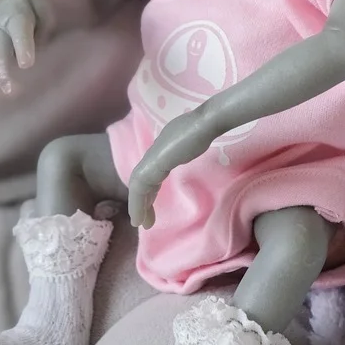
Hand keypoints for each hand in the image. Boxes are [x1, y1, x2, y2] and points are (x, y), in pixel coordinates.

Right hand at [0, 0, 55, 95]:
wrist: (9, 3)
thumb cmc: (32, 10)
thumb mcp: (43, 11)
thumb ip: (43, 29)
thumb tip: (38, 49)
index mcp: (16, 12)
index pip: (18, 28)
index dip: (21, 45)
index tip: (27, 64)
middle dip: (1, 68)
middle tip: (10, 88)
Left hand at [128, 110, 216, 228]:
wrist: (207, 121)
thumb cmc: (205, 129)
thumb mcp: (192, 143)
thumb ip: (184, 148)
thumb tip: (189, 149)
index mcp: (161, 148)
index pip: (150, 173)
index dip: (148, 191)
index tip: (151, 208)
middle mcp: (153, 152)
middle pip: (141, 180)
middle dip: (141, 202)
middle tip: (144, 221)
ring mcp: (153, 156)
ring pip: (138, 184)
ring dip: (137, 205)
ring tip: (140, 222)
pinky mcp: (155, 162)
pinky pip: (140, 186)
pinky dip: (138, 201)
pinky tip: (140, 215)